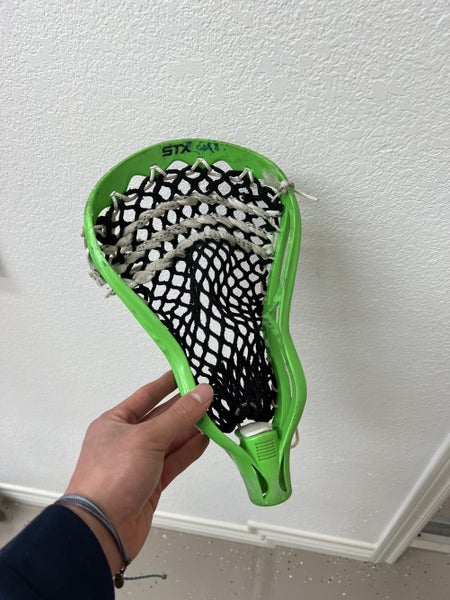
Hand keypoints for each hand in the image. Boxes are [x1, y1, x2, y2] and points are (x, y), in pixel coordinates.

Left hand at [64, 371, 212, 572]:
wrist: (101, 529)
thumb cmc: (110, 478)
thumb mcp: (148, 438)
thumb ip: (178, 415)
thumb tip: (202, 393)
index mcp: (115, 422)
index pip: (146, 395)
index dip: (167, 383)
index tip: (187, 372)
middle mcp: (126, 440)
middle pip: (161, 418)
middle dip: (184, 408)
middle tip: (209, 395)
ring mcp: (138, 463)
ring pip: (170, 440)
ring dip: (191, 429)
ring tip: (214, 416)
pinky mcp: (150, 483)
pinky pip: (174, 461)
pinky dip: (189, 450)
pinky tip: (204, 440)